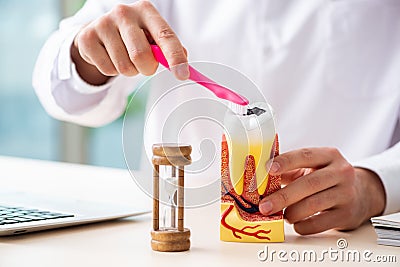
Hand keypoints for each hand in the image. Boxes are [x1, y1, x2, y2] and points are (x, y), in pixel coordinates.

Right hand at [71, 1, 188, 84]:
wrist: (100, 31)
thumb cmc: (133, 35)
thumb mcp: (152, 36)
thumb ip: (169, 49)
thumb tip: (184, 68)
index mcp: (145, 10)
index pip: (165, 36)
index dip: (175, 57)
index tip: (183, 74)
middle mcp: (124, 13)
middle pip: (141, 55)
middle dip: (147, 69)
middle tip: (146, 66)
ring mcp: (103, 24)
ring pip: (124, 66)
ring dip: (130, 71)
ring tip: (126, 58)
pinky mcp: (87, 38)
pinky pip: (108, 69)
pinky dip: (113, 71)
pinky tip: (111, 57)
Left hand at [259, 147, 385, 234]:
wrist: (360, 194)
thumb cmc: (325, 178)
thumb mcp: (311, 167)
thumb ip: (288, 170)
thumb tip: (259, 179)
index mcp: (329, 155)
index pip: (305, 155)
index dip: (285, 161)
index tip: (267, 169)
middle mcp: (341, 172)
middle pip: (309, 184)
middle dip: (283, 196)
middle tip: (264, 206)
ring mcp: (346, 193)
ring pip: (314, 204)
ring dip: (292, 212)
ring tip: (281, 215)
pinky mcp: (347, 214)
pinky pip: (321, 223)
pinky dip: (303, 225)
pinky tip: (295, 224)